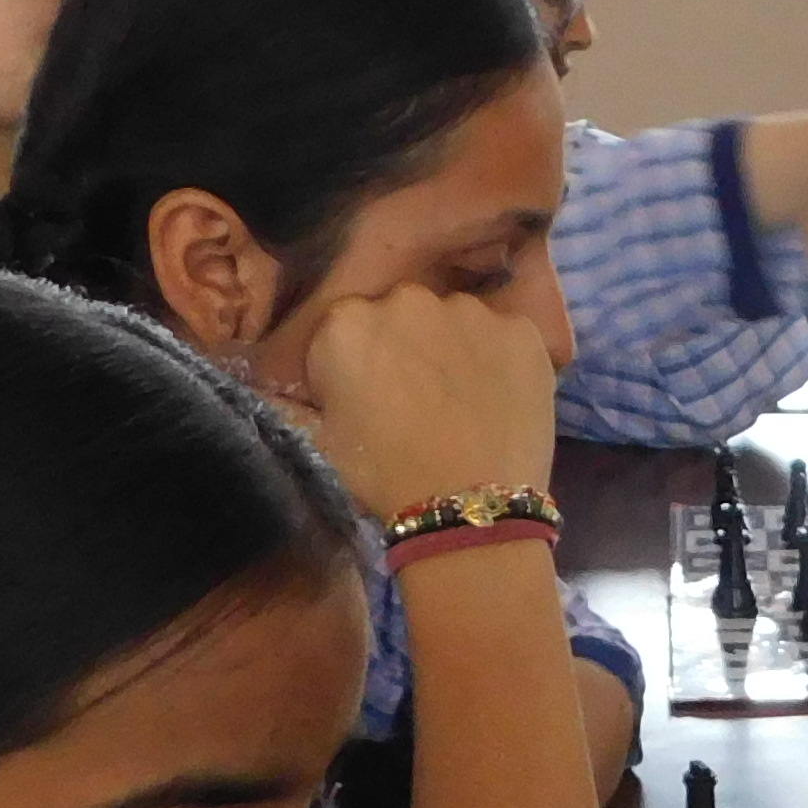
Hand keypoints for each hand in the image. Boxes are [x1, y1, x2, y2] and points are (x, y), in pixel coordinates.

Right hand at [299, 285, 565, 525]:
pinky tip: (502, 398)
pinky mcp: (521, 330)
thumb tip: (287, 382)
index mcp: (346, 322)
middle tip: (418, 398)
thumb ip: (301, 394)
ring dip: (455, 347)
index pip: (346, 326)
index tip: (368, 395)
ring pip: (456, 320)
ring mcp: (469, 311)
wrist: (469, 507)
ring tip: (465, 402)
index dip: (357, 361)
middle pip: (402, 313)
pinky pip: (505, 336)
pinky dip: (502, 359)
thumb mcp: (320, 438)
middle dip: (406, 344)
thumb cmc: (384, 477)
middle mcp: (406, 300)